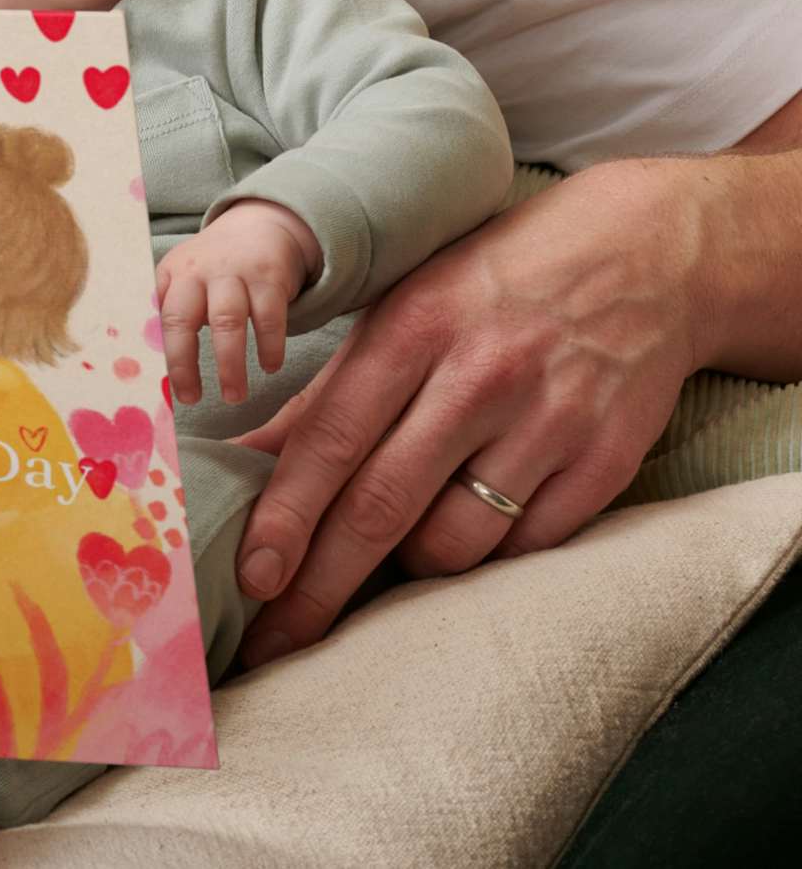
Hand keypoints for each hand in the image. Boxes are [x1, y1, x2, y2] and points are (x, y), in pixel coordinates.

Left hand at [156, 200, 319, 405]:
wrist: (261, 225)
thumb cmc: (215, 267)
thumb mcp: (184, 277)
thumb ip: (170, 312)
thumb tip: (153, 364)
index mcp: (172, 275)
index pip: (161, 319)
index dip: (164, 357)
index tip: (171, 393)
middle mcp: (198, 271)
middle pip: (182, 318)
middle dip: (184, 363)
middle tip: (192, 400)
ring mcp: (234, 272)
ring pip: (227, 320)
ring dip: (230, 363)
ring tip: (234, 396)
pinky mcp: (269, 276)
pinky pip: (270, 316)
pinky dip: (270, 345)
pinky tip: (270, 367)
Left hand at [227, 158, 700, 669]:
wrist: (641, 252)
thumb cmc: (493, 281)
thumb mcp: (402, 308)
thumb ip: (330, 391)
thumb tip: (249, 462)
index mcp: (413, 329)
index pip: (332, 441)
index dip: (287, 517)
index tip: (251, 578)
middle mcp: (479, 377)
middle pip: (383, 507)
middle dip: (320, 586)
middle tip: (275, 640)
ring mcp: (548, 423)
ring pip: (453, 544)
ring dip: (408, 568)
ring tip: (393, 550)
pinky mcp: (606, 462)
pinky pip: (524, 550)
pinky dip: (486, 558)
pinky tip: (470, 535)